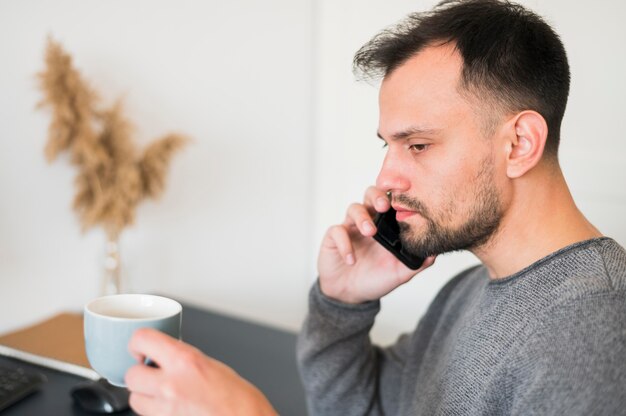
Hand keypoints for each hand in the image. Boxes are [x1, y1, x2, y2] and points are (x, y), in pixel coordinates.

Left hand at [125, 328, 277, 415]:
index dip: (137, 343)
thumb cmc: (239, 399)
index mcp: (185, 361)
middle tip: (152, 374)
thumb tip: (165, 357)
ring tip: (163, 395)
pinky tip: (173, 409)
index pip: (142, 340)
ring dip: (145, 396)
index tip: (139, 348)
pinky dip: (155, 412)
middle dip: (140, 374)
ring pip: (135, 399)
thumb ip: (183, 360)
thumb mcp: (210, 366)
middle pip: (131, 374)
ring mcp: (166, 409)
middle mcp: (171, 385)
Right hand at [318, 186, 434, 303]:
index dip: (396, 194)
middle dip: (378, 196)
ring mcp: (350, 228)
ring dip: (362, 217)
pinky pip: (337, 231)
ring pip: (354, 208)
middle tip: (384, 206)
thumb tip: (434, 254)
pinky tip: (351, 259)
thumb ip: (417, 263)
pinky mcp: (334, 237)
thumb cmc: (374, 279)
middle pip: (371, 195)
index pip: (391, 201)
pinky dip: (345, 243)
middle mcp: (368, 221)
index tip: (405, 192)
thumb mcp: (400, 273)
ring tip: (369, 232)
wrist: (349, 295)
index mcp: (385, 226)